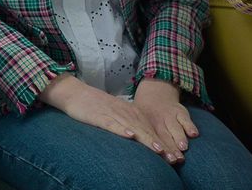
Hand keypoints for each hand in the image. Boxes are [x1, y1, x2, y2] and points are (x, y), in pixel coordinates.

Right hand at [39, 75, 178, 163]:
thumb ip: (131, 124)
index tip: (175, 157)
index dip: (164, 143)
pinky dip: (122, 129)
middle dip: (161, 145)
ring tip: (159, 150)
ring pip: (133, 128)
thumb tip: (144, 140)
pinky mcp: (100, 116)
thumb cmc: (97, 106)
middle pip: (146, 131)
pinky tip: (130, 135)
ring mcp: (113, 114)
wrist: (76, 93)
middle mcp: (126, 113)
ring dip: (147, 139)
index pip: (151, 130)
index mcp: (132, 113)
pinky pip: (112, 124)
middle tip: (173, 158)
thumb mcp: (118, 113)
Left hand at [134, 78, 198, 162]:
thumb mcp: (133, 119)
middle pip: (164, 135)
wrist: (155, 93)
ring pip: (175, 128)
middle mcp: (158, 120)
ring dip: (179, 138)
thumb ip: (129, 130)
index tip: (159, 156)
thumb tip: (125, 143)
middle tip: (174, 159)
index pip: (150, 136)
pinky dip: (190, 126)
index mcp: (145, 122)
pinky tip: (194, 134)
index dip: (155, 147)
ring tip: (182, 147)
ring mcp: (170, 115)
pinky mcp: (180, 112)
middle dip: (169, 148)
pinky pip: (186, 119)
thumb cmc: (143, 113)